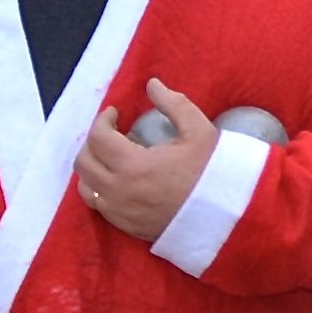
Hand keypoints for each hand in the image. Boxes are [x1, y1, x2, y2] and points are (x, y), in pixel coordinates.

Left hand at [75, 79, 218, 243]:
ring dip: (93, 168)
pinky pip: (99, 206)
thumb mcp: (199, 130)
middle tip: (112, 132)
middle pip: (83, 162)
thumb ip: (173, 103)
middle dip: (93, 142)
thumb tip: (152, 84)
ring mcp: (120, 214)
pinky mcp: (127, 228)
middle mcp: (119, 192)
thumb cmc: (212, 172)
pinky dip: (101, 189)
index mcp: (133, 166)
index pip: (97, 138)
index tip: (115, 113)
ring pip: (85, 188)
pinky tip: (121, 180)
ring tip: (114, 157)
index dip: (102, 119)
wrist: (228, 217)